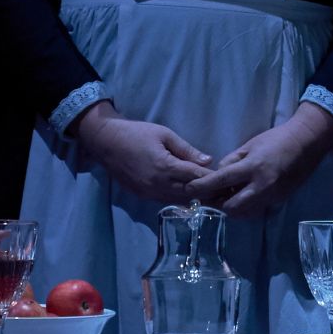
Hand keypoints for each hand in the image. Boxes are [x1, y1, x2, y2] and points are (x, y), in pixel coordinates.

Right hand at [75, 102, 211, 202]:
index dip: (212, 179)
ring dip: (194, 198)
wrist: (106, 142)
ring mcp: (149, 193)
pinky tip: (188, 194)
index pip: (196, 177)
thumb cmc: (137, 133)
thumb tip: (208, 161)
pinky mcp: (142, 196)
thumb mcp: (164, 134)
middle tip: (223, 190)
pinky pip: (165, 200)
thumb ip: (187, 150)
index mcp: (165, 167)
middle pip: (189, 193)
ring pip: (178, 200)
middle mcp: (158, 185)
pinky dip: (179, 198)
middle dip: (206, 192)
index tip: (226, 180)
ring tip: (210, 195)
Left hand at [185, 103, 332, 217]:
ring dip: (230, 208)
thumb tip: (218, 174)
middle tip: (207, 197)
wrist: (306, 143)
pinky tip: (240, 198)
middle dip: (216, 204)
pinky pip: (256, 210)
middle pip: (231, 206)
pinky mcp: (278, 201)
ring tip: (223, 198)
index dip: (202, 187)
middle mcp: (262, 186)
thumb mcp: (250, 145)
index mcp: (253, 167)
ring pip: (244, 213)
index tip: (188, 190)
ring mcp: (272, 196)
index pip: (221, 181)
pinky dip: (244, 208)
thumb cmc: (277, 139)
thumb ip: (232, 161)